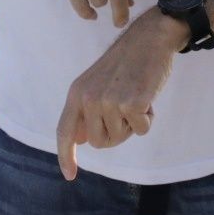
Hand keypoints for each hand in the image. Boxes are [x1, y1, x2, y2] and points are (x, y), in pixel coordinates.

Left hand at [55, 12, 186, 178]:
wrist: (149, 40)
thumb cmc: (126, 64)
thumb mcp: (97, 83)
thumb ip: (86, 110)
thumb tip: (81, 141)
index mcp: (77, 93)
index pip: (64, 131)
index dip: (66, 155)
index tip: (70, 175)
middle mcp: (88, 98)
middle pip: (99, 142)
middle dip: (115, 134)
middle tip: (125, 110)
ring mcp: (109, 101)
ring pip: (120, 137)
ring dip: (133, 124)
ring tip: (136, 97)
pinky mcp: (132, 104)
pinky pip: (140, 130)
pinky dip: (148, 120)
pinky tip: (148, 97)